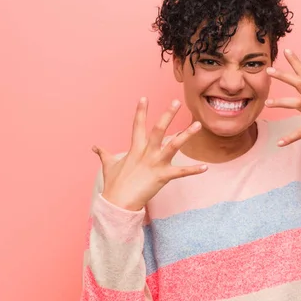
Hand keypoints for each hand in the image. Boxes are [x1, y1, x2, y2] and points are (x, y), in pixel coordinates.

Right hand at [92, 97, 207, 210]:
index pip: (138, 125)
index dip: (141, 111)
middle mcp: (146, 153)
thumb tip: (94, 147)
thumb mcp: (108, 166)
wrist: (117, 203)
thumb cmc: (114, 184)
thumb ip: (104, 154)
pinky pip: (181, 173)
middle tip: (176, 102)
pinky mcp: (162, 177)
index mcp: (135, 148)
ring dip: (187, 135)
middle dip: (167, 115)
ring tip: (198, 124)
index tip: (144, 98)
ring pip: (173, 145)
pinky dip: (193, 170)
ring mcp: (155, 164)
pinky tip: (205, 167)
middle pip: (158, 130)